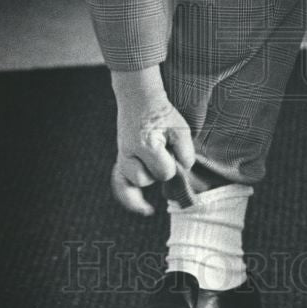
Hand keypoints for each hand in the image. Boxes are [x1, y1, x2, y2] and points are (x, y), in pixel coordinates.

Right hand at [112, 85, 194, 215]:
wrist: (139, 98)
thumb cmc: (163, 113)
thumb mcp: (181, 128)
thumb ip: (186, 152)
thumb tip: (184, 170)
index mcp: (146, 145)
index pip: (164, 171)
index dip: (173, 163)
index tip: (173, 147)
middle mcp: (129, 153)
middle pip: (146, 178)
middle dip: (159, 168)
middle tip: (164, 149)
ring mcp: (122, 157)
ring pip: (134, 182)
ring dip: (147, 174)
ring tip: (154, 162)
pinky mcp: (120, 159)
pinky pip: (120, 185)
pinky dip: (130, 198)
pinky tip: (145, 209)